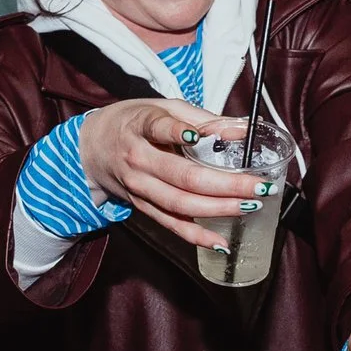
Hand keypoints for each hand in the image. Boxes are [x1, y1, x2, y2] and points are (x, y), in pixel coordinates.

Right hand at [75, 99, 272, 249]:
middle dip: (225, 184)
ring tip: (250, 206)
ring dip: (217, 209)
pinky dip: (196, 236)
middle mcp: (137, 160)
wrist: (91, 148)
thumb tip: (241, 129)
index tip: (199, 136)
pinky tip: (220, 243)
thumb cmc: (132, 122)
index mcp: (140, 126)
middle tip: (258, 186)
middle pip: (182, 176)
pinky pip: (171, 224)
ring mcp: (138, 187)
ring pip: (179, 204)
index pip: (158, 128)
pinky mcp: (142, 206)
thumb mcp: (162, 107)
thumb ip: (201, 117)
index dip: (178, 132)